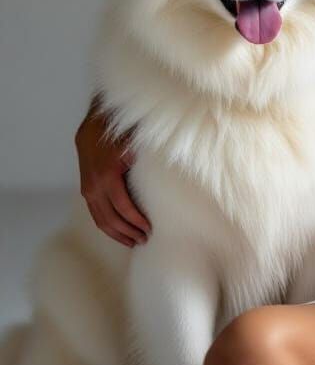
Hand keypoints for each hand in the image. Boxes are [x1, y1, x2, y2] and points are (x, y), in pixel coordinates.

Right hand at [76, 108, 149, 247]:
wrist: (97, 122)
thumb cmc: (123, 132)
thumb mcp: (136, 143)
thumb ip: (151, 159)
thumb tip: (180, 169)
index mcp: (107, 175)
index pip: (122, 206)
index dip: (136, 221)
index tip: (150, 230)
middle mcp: (94, 184)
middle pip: (110, 218)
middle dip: (127, 232)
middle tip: (144, 241)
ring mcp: (87, 188)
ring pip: (100, 219)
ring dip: (117, 233)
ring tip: (133, 242)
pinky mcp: (85, 189)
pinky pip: (95, 213)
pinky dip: (107, 225)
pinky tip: (120, 232)